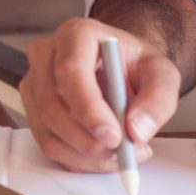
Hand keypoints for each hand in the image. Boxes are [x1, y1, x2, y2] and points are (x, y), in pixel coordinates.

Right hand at [21, 17, 182, 172]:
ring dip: (86, 155)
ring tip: (122, 154)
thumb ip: (158, 98)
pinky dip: (78, 160)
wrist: (122, 70)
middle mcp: (47, 56)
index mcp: (76, 35)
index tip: (113, 136)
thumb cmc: (135, 66)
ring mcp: (35, 85)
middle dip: (88, 140)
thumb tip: (137, 130)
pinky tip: (103, 155)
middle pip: (52, 105)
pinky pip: (48, 145)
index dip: (88, 108)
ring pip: (48, 131)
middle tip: (123, 152)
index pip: (70, 71)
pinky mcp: (33, 111)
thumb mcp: (162, 74)